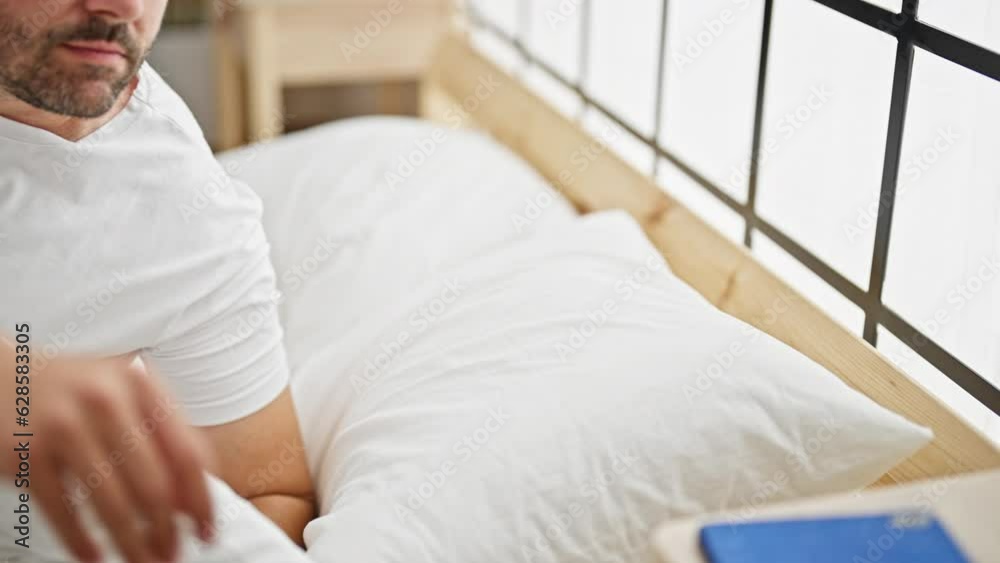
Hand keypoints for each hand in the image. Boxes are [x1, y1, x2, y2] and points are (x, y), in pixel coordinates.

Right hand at [1, 347, 215, 562]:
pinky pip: (62, 510)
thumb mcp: (128, 397)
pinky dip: (80, 541)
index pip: (187, 453)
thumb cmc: (78, 392)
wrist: (4, 377)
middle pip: (153, 484)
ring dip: (131, 543)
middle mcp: (106, 401)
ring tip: (143, 561)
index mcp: (142, 385)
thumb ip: (165, 439)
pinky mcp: (24, 453)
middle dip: (166, 531)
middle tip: (172, 554)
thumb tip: (195, 501)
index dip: (201, 499)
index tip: (207, 529)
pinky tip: (94, 557)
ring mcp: (63, 426)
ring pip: (111, 502)